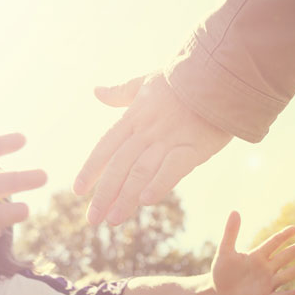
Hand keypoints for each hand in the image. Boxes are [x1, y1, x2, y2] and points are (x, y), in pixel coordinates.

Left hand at [73, 73, 231, 225]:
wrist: (217, 74)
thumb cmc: (181, 79)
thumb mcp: (146, 82)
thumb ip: (120, 92)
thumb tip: (96, 91)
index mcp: (134, 117)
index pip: (106, 146)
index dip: (91, 169)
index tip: (78, 191)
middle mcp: (146, 131)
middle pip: (120, 165)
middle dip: (104, 193)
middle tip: (92, 219)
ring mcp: (169, 139)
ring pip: (141, 171)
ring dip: (125, 196)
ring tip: (113, 219)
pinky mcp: (192, 147)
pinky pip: (173, 168)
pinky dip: (159, 184)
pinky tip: (146, 202)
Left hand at [211, 212, 294, 294]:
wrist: (218, 293)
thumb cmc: (222, 271)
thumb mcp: (225, 251)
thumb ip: (230, 233)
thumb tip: (235, 211)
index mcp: (257, 256)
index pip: (273, 244)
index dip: (282, 236)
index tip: (294, 228)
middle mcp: (266, 268)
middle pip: (284, 257)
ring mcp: (267, 284)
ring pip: (285, 276)